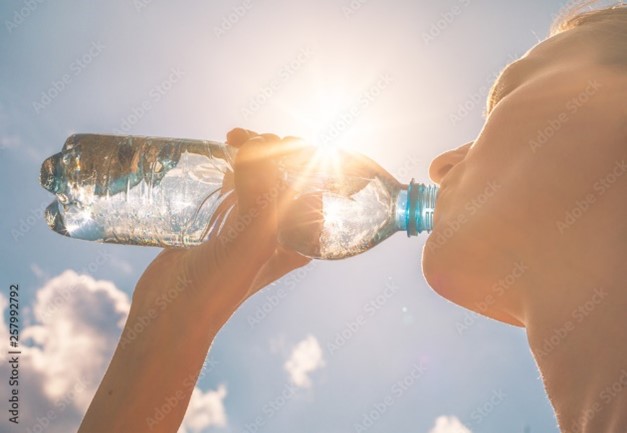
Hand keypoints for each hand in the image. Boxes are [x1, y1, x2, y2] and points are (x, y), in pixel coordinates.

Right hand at [134, 128, 310, 328]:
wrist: (171, 314)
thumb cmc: (218, 286)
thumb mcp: (250, 241)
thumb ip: (259, 194)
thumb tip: (257, 145)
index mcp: (301, 236)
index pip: (313, 181)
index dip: (298, 153)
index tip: (269, 140)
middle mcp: (281, 229)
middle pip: (287, 172)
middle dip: (272, 146)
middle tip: (244, 139)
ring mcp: (251, 223)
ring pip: (261, 173)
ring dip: (253, 150)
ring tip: (232, 139)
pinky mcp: (224, 220)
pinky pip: (236, 182)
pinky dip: (233, 163)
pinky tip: (223, 154)